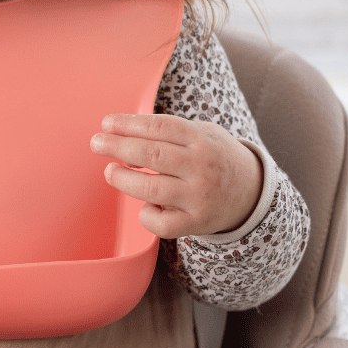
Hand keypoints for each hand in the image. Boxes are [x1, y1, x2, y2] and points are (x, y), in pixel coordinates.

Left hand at [90, 113, 262, 238]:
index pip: (159, 127)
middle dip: (118, 147)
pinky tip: (145, 204)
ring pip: (151, 190)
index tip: (106, 124)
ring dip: (123, 180)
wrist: (251, 192)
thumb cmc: (214, 156)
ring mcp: (199, 197)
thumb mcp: (202, 133)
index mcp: (201, 140)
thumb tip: (122, 136)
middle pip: (151, 155)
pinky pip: (161, 224)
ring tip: (110, 171)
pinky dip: (146, 215)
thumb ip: (167, 132)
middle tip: (96, 143)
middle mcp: (201, 168)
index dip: (128, 124)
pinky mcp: (195, 223)